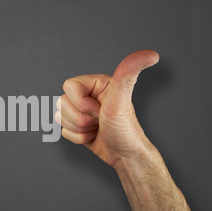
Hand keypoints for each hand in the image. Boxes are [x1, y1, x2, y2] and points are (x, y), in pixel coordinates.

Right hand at [55, 50, 159, 167]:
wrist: (125, 155)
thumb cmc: (125, 129)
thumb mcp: (122, 100)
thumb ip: (128, 74)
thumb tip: (151, 55)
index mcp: (97, 83)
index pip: (69, 86)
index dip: (81, 103)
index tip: (99, 109)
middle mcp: (88, 95)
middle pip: (61, 102)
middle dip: (80, 118)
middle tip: (99, 120)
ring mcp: (81, 110)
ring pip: (60, 117)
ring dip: (79, 129)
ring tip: (96, 128)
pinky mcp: (77, 125)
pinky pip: (63, 130)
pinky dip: (78, 138)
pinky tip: (92, 136)